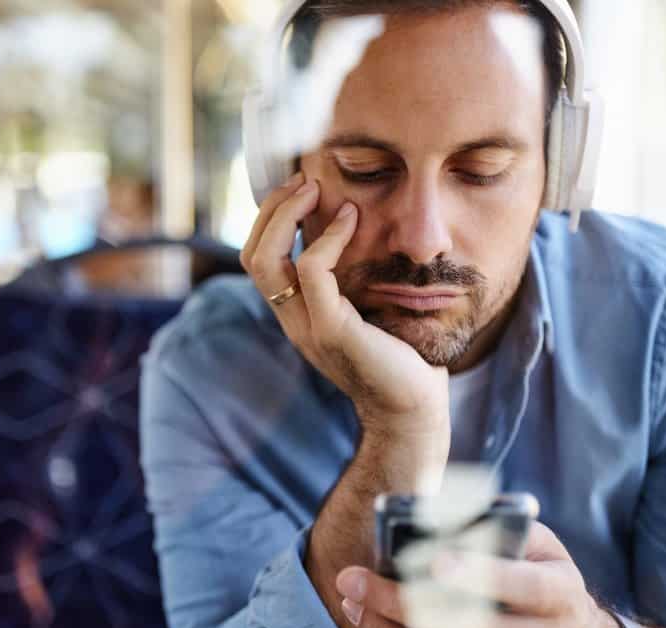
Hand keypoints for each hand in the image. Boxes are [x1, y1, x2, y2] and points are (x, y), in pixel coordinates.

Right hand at [239, 172, 449, 447]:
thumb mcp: (369, 312)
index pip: (258, 260)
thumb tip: (361, 232)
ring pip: (266, 260)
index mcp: (296, 316)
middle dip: (271, 210)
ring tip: (315, 189)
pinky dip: (326, 238)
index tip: (301, 189)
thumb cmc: (402, 359)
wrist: (413, 411)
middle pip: (252, 256)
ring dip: (287, 215)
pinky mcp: (332, 330)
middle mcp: (292, 321)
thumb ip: (353, 283)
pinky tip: (352, 220)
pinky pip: (311, 271)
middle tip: (303, 180)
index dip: (270, 219)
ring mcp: (307, 327)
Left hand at [334, 522, 623, 627]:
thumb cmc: (549, 581)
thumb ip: (503, 530)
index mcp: (561, 596)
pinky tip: (373, 622)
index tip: (437, 560)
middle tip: (356, 580)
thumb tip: (442, 512)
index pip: (525, 587)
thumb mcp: (542, 550)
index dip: (484, 575)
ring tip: (353, 601)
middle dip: (407, 605)